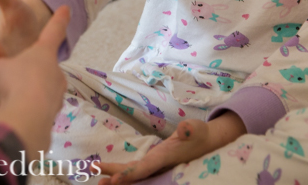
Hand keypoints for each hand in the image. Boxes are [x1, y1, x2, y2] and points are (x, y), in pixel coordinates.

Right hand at [0, 5, 69, 155]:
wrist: (27, 121)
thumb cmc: (15, 83)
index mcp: (42, 53)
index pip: (53, 31)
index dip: (58, 20)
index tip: (66, 8)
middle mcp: (51, 74)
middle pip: (28, 70)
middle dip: (7, 76)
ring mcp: (50, 97)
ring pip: (20, 94)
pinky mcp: (44, 119)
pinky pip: (19, 110)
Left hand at [96, 113, 245, 184]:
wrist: (208, 142)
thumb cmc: (200, 134)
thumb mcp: (197, 129)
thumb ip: (191, 129)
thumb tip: (184, 128)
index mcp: (165, 159)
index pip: (144, 169)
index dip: (128, 175)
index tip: (113, 179)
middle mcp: (158, 166)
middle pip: (134, 174)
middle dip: (117, 178)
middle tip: (99, 181)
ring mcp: (157, 166)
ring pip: (134, 174)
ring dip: (117, 176)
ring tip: (99, 180)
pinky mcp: (155, 163)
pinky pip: (137, 170)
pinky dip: (124, 172)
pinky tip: (112, 175)